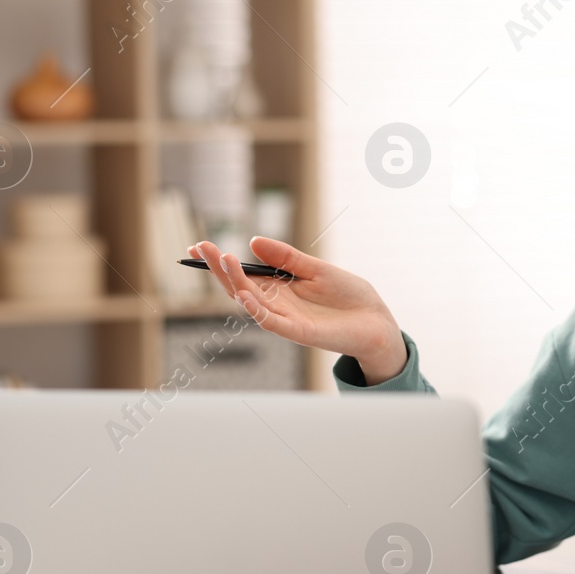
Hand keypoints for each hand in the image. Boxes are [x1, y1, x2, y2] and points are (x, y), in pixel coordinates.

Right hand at [187, 237, 408, 383]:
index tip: (197, 246)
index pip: (242, 275)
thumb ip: (287, 258)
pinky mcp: (299, 332)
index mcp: (279, 288)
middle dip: (219, 268)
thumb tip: (254, 240)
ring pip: (251, 302)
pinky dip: (256, 309)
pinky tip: (243, 293)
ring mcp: (286, 319)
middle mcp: (277, 304)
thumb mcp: (316, 269)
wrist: (376, 321)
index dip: (220, 262)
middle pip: (239, 287)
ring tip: (222, 259)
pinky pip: (272, 322)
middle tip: (200, 247)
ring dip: (235, 282)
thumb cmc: (349, 296)